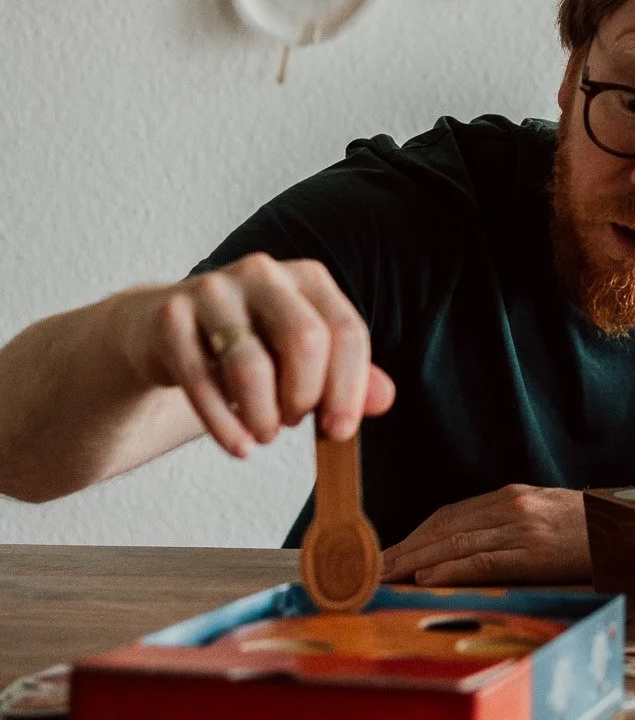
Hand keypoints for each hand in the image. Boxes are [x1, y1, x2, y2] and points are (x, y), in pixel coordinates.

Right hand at [118, 254, 394, 459]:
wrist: (164, 332)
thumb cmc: (248, 347)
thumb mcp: (300, 358)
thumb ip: (346, 377)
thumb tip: (385, 399)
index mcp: (307, 278)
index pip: (346, 330)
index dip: (349, 387)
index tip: (340, 431)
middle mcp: (263, 273)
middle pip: (304, 339)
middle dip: (304, 396)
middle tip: (293, 424)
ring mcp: (212, 290)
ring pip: (250, 364)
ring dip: (262, 416)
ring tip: (263, 434)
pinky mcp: (169, 318)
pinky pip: (200, 380)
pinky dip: (223, 424)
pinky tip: (238, 446)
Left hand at [380, 484, 591, 586]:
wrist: (630, 529)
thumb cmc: (589, 529)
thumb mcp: (544, 515)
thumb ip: (508, 524)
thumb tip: (469, 547)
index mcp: (510, 497)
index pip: (449, 515)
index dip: (414, 536)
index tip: (388, 553)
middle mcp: (510, 507)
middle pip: (444, 528)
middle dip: (404, 550)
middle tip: (372, 568)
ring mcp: (521, 528)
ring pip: (455, 544)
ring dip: (415, 562)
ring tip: (386, 578)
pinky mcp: (534, 552)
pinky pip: (482, 561)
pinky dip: (450, 570)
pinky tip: (427, 581)